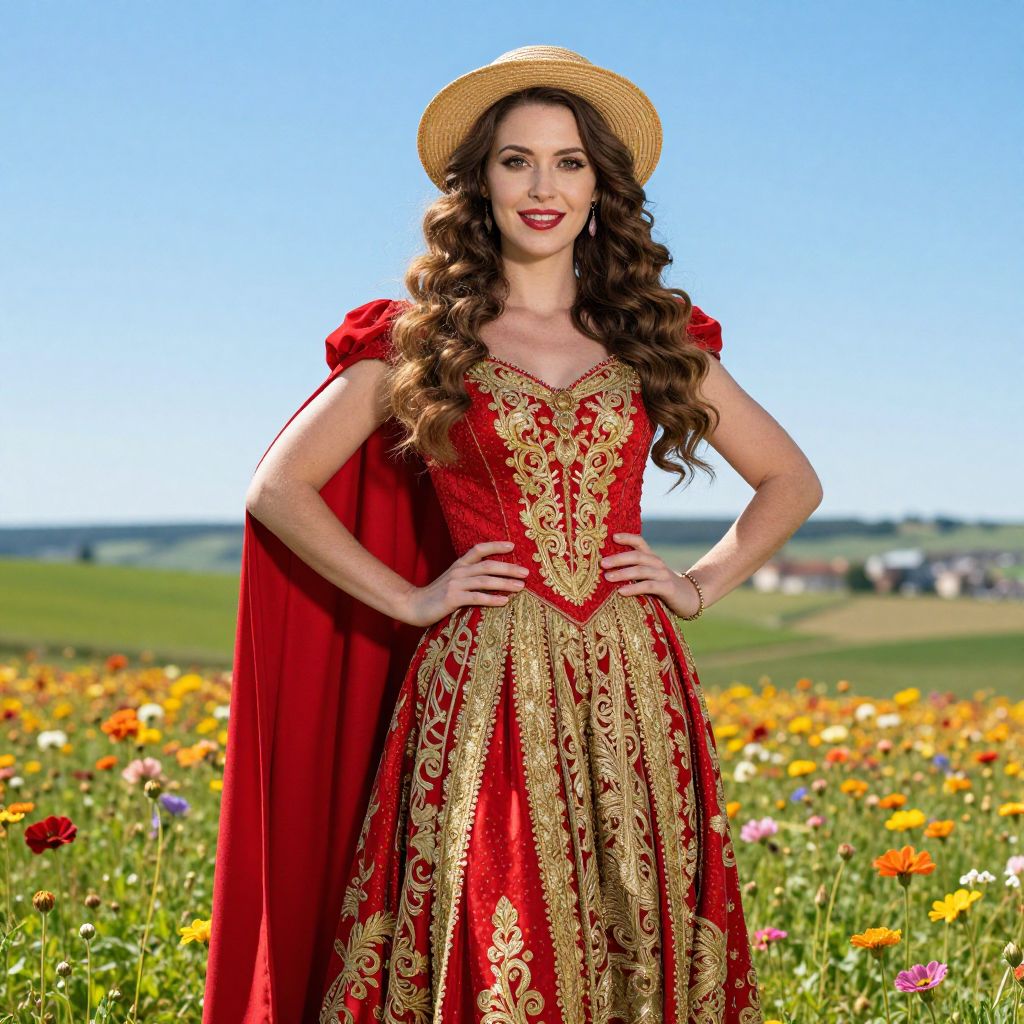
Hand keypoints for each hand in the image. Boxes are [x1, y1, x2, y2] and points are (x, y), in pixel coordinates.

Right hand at [395, 540, 530, 627]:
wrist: (412, 605)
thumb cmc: (436, 595)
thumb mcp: (453, 581)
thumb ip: (469, 576)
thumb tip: (493, 578)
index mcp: (459, 565)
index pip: (479, 550)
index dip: (496, 546)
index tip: (513, 546)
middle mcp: (458, 571)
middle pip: (488, 565)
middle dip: (509, 568)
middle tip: (526, 572)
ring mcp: (455, 584)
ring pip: (485, 581)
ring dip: (505, 583)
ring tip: (521, 587)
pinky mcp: (452, 599)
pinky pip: (476, 598)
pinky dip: (492, 599)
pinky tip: (504, 601)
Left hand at [601, 532, 701, 618]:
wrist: (689, 597)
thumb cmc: (662, 586)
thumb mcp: (649, 575)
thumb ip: (634, 570)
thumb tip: (607, 569)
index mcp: (651, 557)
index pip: (640, 542)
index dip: (627, 537)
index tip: (612, 537)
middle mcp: (657, 563)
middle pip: (637, 555)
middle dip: (618, 558)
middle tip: (603, 563)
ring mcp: (663, 575)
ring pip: (641, 570)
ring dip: (623, 573)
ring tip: (607, 577)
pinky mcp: (667, 588)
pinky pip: (648, 586)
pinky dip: (634, 588)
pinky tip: (621, 591)